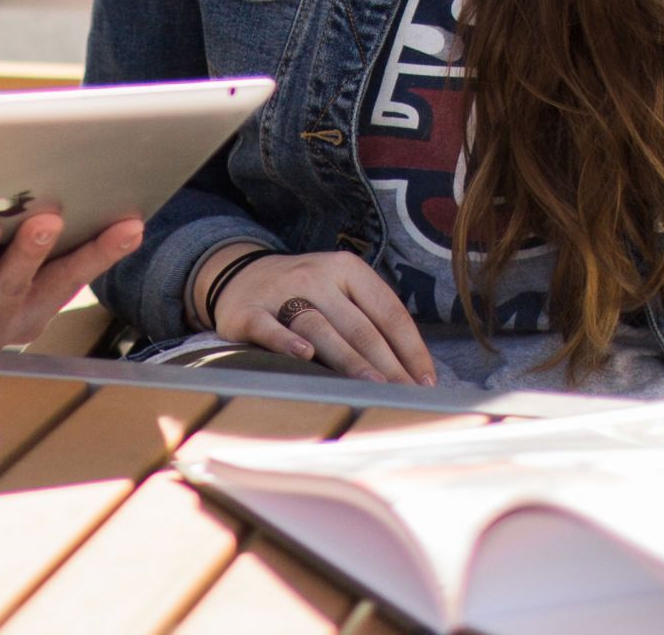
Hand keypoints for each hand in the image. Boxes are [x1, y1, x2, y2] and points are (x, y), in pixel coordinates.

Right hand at [202, 247, 438, 384]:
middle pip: (359, 326)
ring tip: (372, 386)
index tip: (426, 381)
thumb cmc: (304, 293)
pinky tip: (304, 355)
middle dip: (387, 364)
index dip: (411, 348)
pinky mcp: (249, 311)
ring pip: (321, 328)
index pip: (389, 311)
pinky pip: (269, 327)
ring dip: (349, 360)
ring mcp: (281, 292)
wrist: (238, 276)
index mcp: (347, 269)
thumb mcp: (338, 290)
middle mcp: (317, 276)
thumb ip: (369, 319)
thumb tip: (412, 370)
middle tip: (407, 395)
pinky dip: (286, 341)